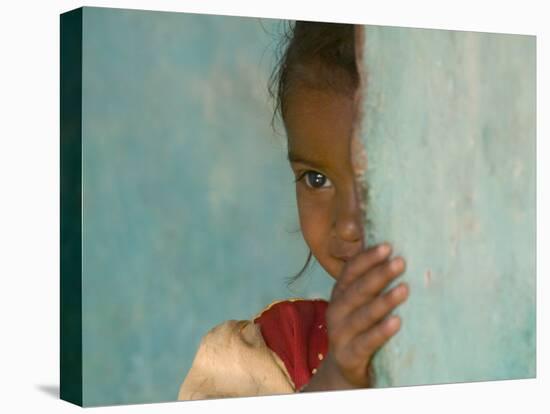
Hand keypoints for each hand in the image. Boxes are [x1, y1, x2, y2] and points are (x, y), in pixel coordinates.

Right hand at [301, 243, 408, 390]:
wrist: (345, 370)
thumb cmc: (361, 329)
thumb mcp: (361, 305)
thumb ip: (372, 284)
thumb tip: (399, 254)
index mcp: (340, 294)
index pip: (350, 271)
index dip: (367, 258)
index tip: (387, 246)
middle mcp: (336, 311)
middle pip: (357, 290)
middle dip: (379, 275)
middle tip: (400, 262)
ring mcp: (340, 334)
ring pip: (362, 315)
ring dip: (383, 301)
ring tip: (404, 289)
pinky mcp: (348, 356)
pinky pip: (366, 343)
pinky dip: (381, 332)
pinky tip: (397, 322)